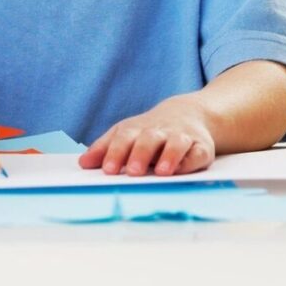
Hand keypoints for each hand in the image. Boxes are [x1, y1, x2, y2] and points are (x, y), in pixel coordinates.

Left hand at [79, 95, 214, 176]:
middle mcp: (160, 132)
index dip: (116, 153)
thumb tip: (83, 164)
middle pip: (149, 139)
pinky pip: (198, 152)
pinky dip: (192, 160)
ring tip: (162, 172)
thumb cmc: (150, 130)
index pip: (124, 138)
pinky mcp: (201, 147)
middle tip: (133, 172)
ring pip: (176, 143)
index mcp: (138, 129)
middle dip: (141, 154)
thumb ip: (105, 147)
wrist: (189, 113)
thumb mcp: (126, 132)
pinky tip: (184, 169)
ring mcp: (182, 138)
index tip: (108, 170)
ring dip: (169, 155)